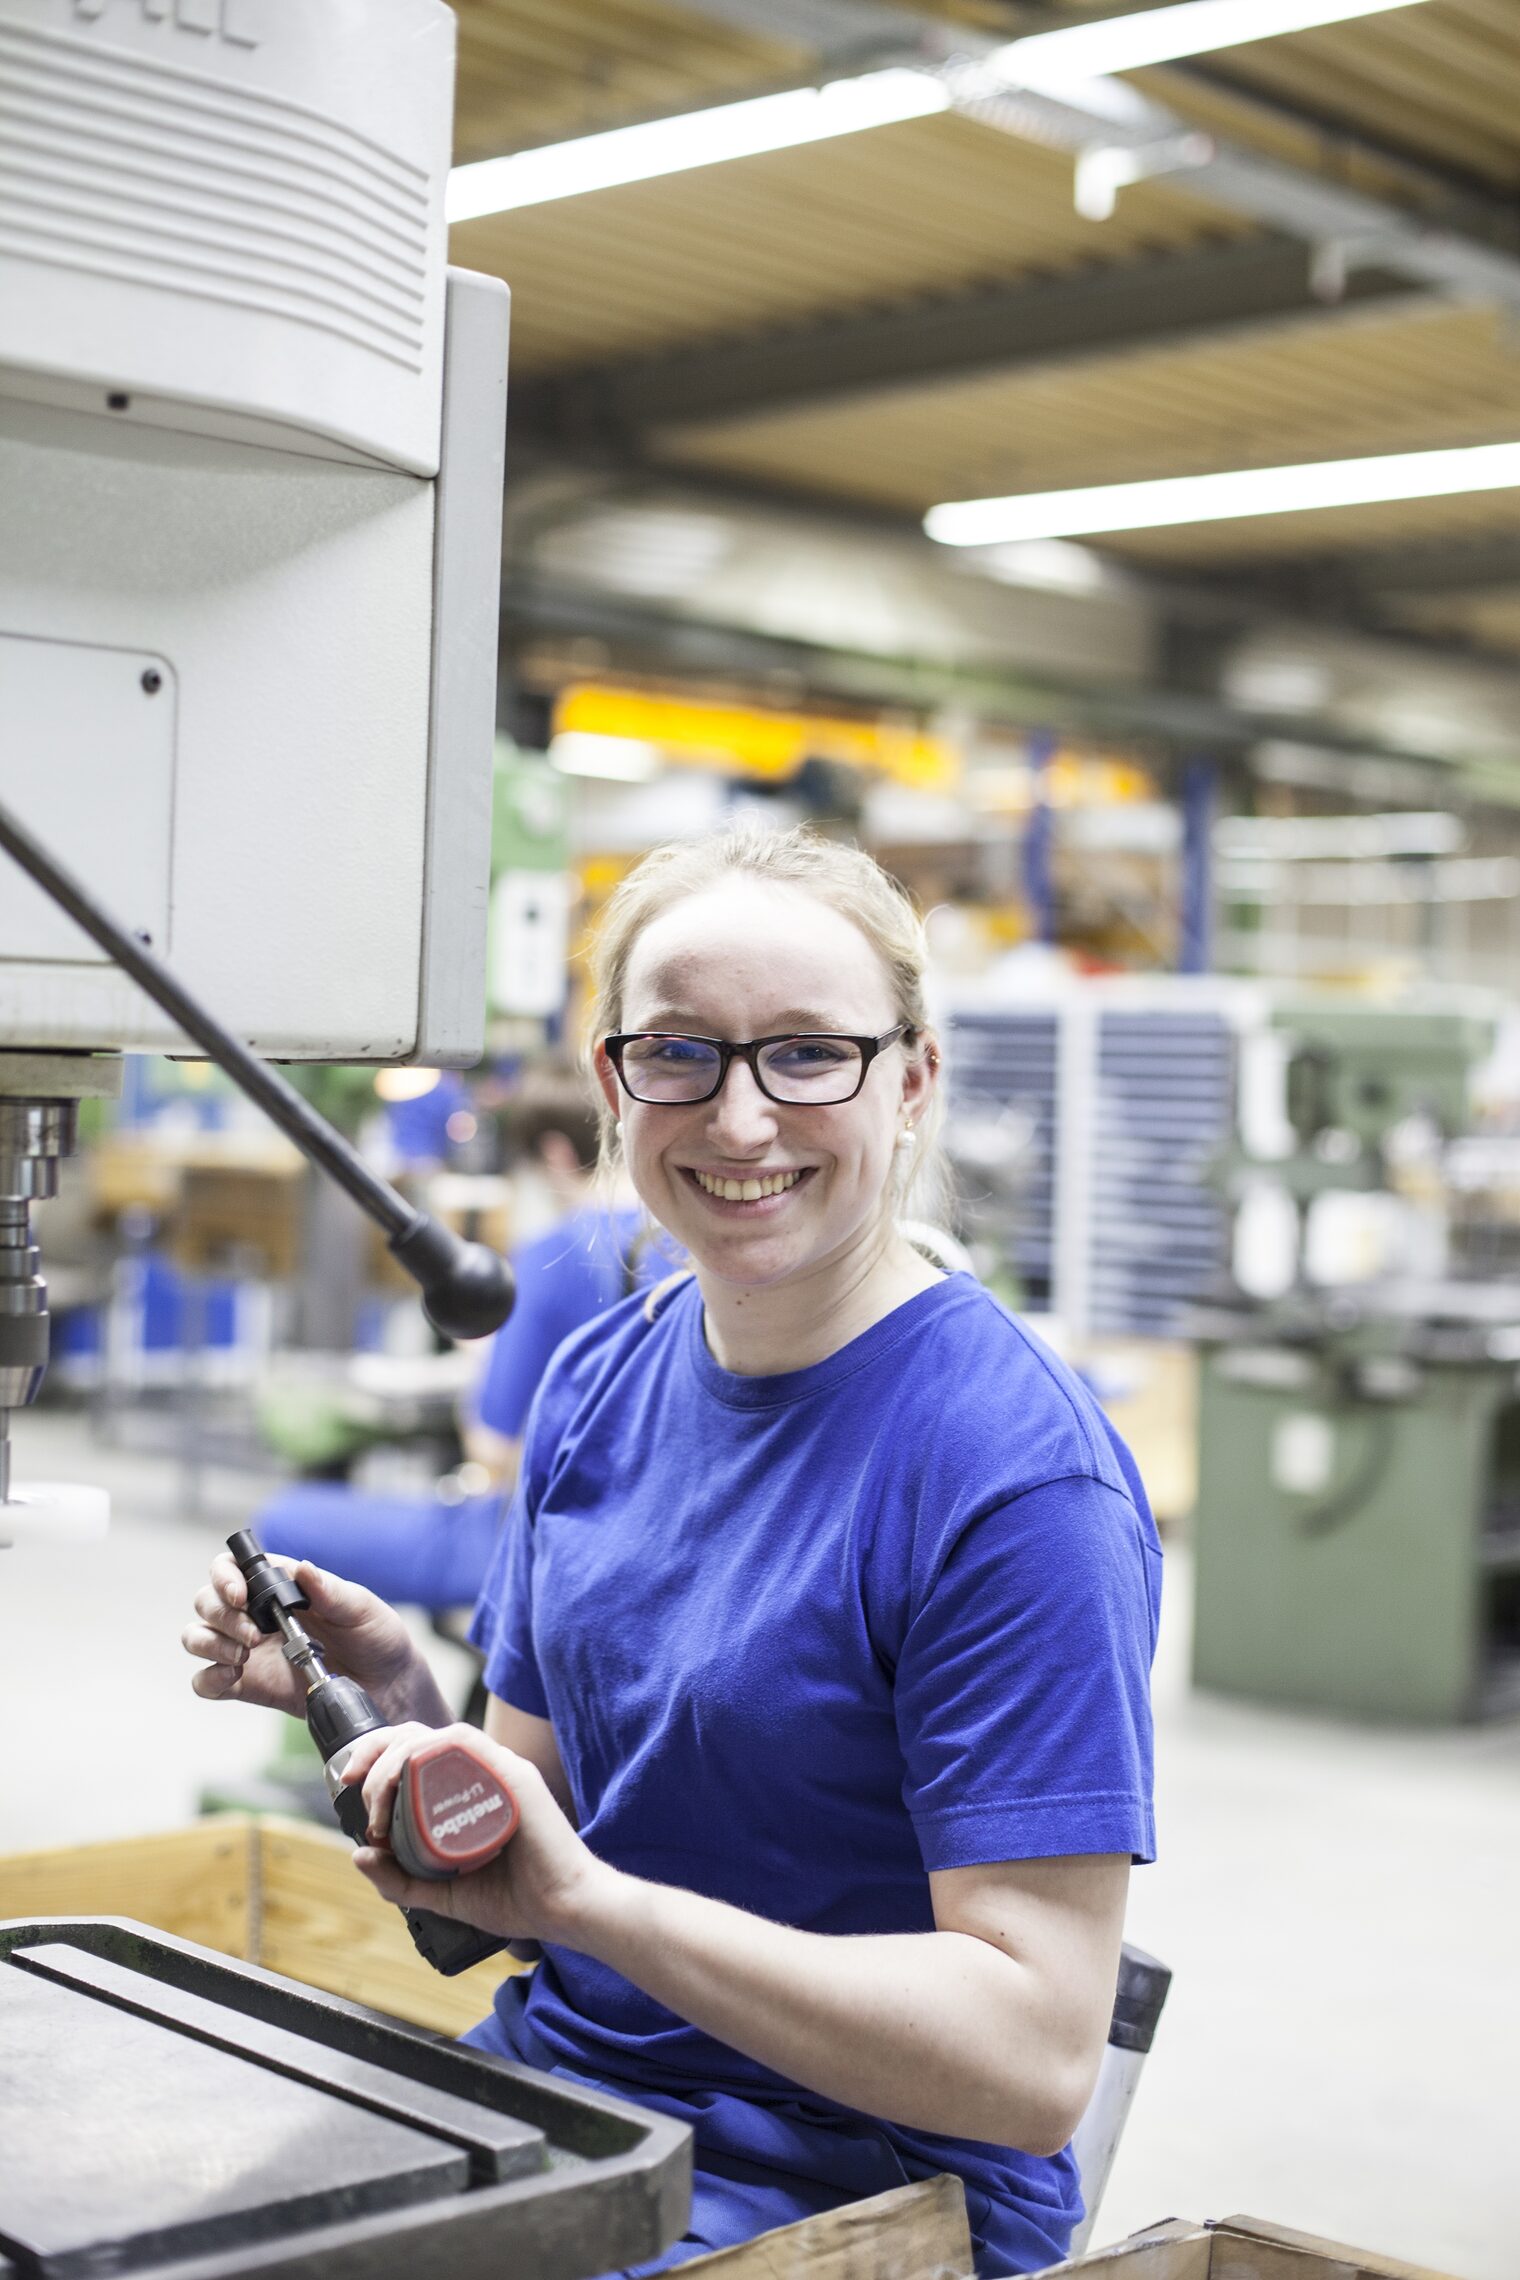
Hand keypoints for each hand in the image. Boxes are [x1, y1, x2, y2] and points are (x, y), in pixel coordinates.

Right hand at [181, 1552, 447, 1727]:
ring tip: (244, 1656)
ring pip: (197, 1637)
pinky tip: (234, 1675)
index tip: (241, 1595)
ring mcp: (248, 1650)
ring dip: (210, 1643)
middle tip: (255, 1636)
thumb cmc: (377, 1638)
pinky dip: (208, 1678)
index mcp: (280, 1587)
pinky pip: (206, 1681)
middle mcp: (257, 1615)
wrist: (388, 1687)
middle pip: (207, 1601)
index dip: (224, 1576)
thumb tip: (303, 1568)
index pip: (232, 1568)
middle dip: (220, 1614)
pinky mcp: (248, 1685)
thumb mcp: (361, 1608)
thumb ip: (330, 1591)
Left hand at [342, 1722, 618, 1950]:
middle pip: (418, 1735)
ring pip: (433, 1737)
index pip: (416, 1752)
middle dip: (374, 1753)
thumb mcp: (444, 1895)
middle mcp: (481, 1772)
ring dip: (394, 1762)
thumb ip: (403, 1881)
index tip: (349, 1787)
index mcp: (467, 1791)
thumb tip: (360, 1854)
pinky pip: (465, 1744)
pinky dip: (427, 1753)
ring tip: (379, 1805)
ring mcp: (498, 1770)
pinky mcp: (512, 1776)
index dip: (376, 1758)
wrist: (566, 1911)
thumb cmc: (518, 1900)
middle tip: (357, 1793)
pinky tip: (407, 1784)